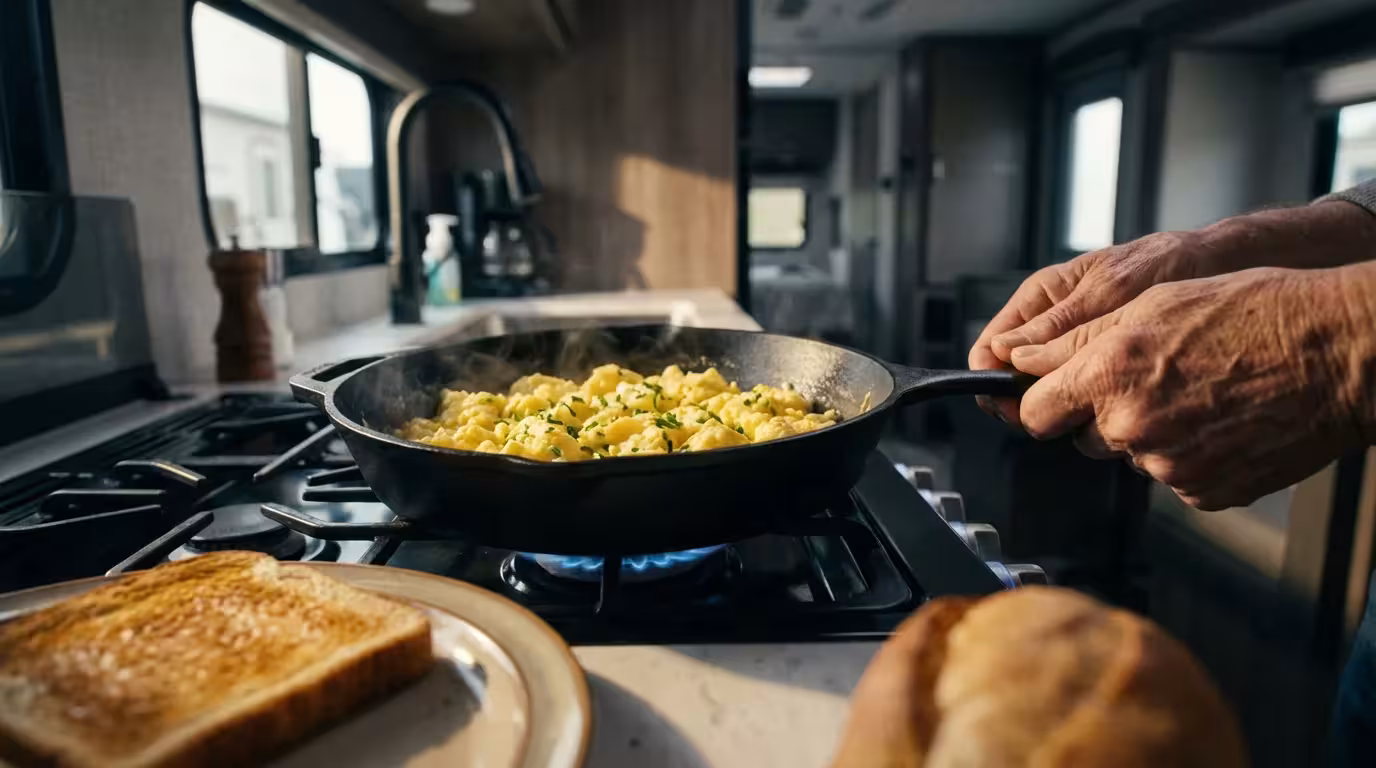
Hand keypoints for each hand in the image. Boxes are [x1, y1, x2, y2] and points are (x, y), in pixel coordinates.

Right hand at [968, 232, 1203, 422]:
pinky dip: (1081, 403)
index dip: (988, 379)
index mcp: (1039, 297)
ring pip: (1042, 386)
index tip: (1005, 406)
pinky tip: (1100, 409)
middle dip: (1021, 400)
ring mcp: (1072, 345)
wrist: (1211, 267)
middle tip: (1046, 418)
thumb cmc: (1162, 263)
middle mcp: (1049, 324)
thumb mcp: (1109, 290)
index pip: (991, 346)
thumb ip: (1059, 322)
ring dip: (1055, 403)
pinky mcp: (1097, 363)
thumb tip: (1007, 351)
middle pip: (1010, 374)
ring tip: (1081, 411)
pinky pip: (1074, 389)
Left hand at [1009, 266, 1374, 509]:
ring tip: (1202, 390)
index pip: (1034, 411)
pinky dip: (1190, 454)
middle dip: (1104, 411)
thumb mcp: (1154, 300)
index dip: (1041, 399)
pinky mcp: (1205, 493)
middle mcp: (1132, 427)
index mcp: (1110, 374)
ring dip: (1151, 431)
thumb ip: (1075, 338)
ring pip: (1133, 455)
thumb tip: (1018, 358)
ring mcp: (1169, 467)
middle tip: (1156, 376)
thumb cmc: (1258, 313)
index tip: (1052, 393)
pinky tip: (1223, 419)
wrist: (1342, 353)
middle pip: (1084, 435)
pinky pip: (1175, 478)